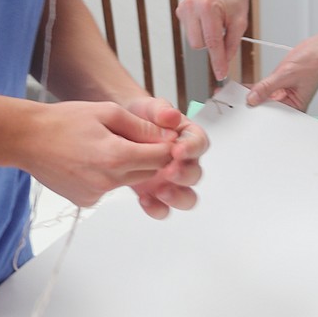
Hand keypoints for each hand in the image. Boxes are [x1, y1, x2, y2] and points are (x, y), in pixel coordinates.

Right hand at [21, 99, 187, 216]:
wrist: (27, 139)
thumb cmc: (64, 121)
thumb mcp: (107, 112)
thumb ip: (140, 127)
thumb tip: (167, 136)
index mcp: (117, 157)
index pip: (162, 158)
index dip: (165, 146)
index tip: (160, 136)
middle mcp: (108, 181)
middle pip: (148, 172)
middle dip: (146, 155)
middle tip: (126, 136)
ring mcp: (96, 195)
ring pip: (128, 180)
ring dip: (126, 165)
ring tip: (102, 145)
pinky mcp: (85, 201)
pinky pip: (108, 189)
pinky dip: (106, 176)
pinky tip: (88, 160)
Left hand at [122, 96, 206, 219]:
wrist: (119, 129)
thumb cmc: (140, 117)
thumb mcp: (148, 108)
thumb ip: (160, 111)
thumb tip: (171, 116)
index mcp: (188, 139)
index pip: (199, 144)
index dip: (191, 149)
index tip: (178, 150)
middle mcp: (184, 162)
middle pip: (195, 174)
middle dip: (184, 175)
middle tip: (169, 171)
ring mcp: (171, 181)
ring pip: (187, 197)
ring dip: (177, 197)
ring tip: (161, 191)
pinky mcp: (156, 194)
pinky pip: (163, 208)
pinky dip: (157, 208)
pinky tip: (144, 200)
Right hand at [176, 0, 249, 81]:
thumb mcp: (240, 21)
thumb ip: (231, 44)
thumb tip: (225, 62)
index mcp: (208, 7)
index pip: (212, 42)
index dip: (218, 61)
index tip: (221, 73)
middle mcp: (192, 6)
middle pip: (199, 45)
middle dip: (213, 44)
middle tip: (224, 31)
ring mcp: (184, 7)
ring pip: (193, 40)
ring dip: (206, 38)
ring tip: (216, 22)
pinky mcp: (180, 10)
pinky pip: (190, 32)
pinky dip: (200, 31)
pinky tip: (208, 19)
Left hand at [246, 38, 317, 113]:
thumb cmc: (315, 63)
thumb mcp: (286, 75)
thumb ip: (267, 86)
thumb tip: (253, 97)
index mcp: (296, 107)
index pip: (273, 113)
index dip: (258, 109)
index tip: (245, 106)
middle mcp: (290, 102)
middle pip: (267, 106)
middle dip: (255, 101)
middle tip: (241, 98)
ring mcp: (285, 92)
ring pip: (265, 96)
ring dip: (255, 92)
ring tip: (242, 91)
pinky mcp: (281, 83)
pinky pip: (266, 87)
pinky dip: (258, 85)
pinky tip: (247, 86)